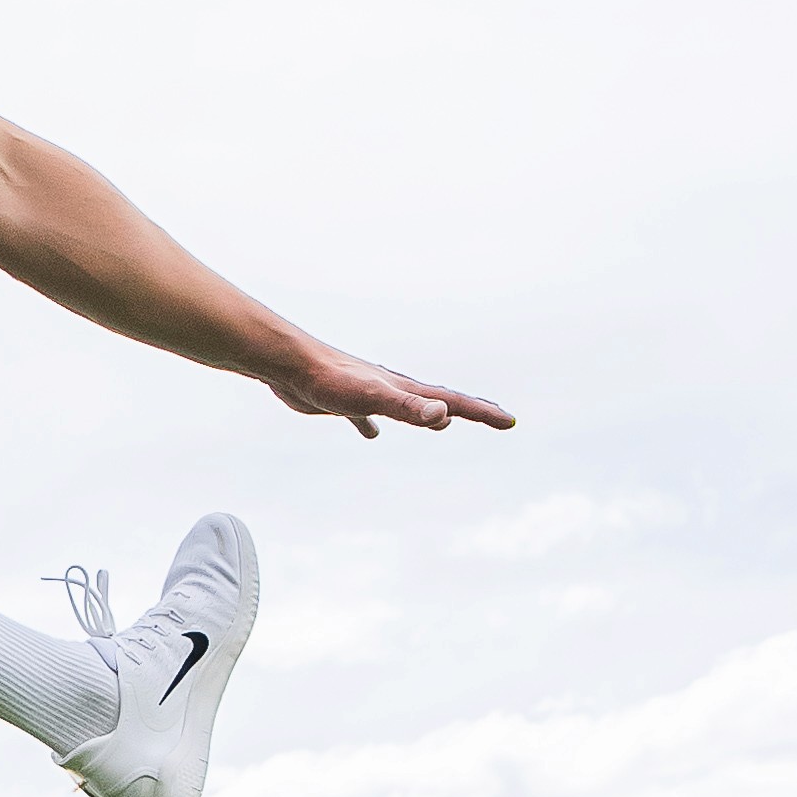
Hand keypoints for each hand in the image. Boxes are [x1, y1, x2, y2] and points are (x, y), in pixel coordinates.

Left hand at [263, 338, 517, 442]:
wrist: (287, 363)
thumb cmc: (329, 379)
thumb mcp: (373, 397)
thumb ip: (407, 407)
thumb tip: (444, 416)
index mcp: (404, 389)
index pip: (452, 403)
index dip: (483, 413)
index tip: (510, 422)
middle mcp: (392, 388)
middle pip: (438, 401)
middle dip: (468, 410)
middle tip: (493, 417)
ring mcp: (369, 393)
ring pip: (406, 405)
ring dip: (427, 414)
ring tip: (442, 424)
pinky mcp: (343, 402)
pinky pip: (365, 416)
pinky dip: (372, 425)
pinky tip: (369, 433)